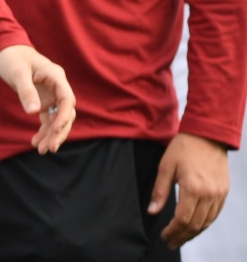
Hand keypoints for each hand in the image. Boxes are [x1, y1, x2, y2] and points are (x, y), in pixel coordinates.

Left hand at [0, 44, 75, 152]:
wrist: (6, 51)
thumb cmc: (12, 57)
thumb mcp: (17, 73)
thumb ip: (26, 91)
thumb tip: (33, 112)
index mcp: (56, 76)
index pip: (67, 99)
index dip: (63, 116)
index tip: (56, 129)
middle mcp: (58, 87)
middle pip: (65, 113)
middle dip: (59, 131)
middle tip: (50, 148)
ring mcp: (52, 95)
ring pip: (57, 119)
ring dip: (51, 135)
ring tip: (41, 150)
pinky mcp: (43, 101)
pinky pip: (47, 119)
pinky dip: (43, 131)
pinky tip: (35, 142)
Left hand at [148, 132, 228, 248]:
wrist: (207, 135)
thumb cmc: (183, 148)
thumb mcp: (165, 166)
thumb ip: (160, 191)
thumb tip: (153, 211)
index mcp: (192, 188)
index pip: (182, 219)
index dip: (172, 231)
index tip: (164, 236)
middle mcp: (209, 194)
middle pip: (195, 224)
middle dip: (182, 236)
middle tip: (170, 242)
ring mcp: (219, 194)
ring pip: (207, 222)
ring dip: (193, 232)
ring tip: (180, 237)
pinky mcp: (224, 191)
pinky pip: (215, 214)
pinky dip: (204, 223)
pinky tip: (194, 225)